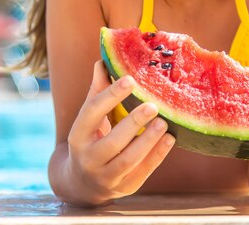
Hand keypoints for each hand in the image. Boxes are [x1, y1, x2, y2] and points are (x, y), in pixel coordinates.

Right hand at [65, 61, 175, 203]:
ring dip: (148, 141)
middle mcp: (89, 158)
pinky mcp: (125, 187)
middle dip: (133, 123)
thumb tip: (102, 62)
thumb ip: (97, 91)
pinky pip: (143, 171)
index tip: (130, 79)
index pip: (92, 112)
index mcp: (78, 135)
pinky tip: (170, 139)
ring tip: (164, 122)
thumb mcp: (89, 118)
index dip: (110, 95)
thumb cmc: (90, 139)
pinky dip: (157, 155)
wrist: (82, 182)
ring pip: (128, 160)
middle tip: (153, 105)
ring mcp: (106, 176)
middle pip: (111, 142)